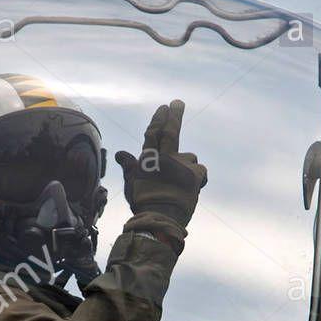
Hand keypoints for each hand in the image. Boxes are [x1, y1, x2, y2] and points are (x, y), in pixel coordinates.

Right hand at [114, 99, 207, 227]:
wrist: (161, 218)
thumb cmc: (143, 203)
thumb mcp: (132, 184)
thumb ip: (129, 166)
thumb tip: (120, 153)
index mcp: (149, 159)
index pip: (153, 133)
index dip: (158, 119)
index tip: (163, 107)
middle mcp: (165, 158)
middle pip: (171, 132)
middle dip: (174, 115)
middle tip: (178, 102)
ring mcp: (182, 164)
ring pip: (190, 157)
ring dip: (188, 165)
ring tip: (180, 183)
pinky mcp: (196, 174)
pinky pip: (201, 171)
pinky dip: (199, 178)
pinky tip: (191, 189)